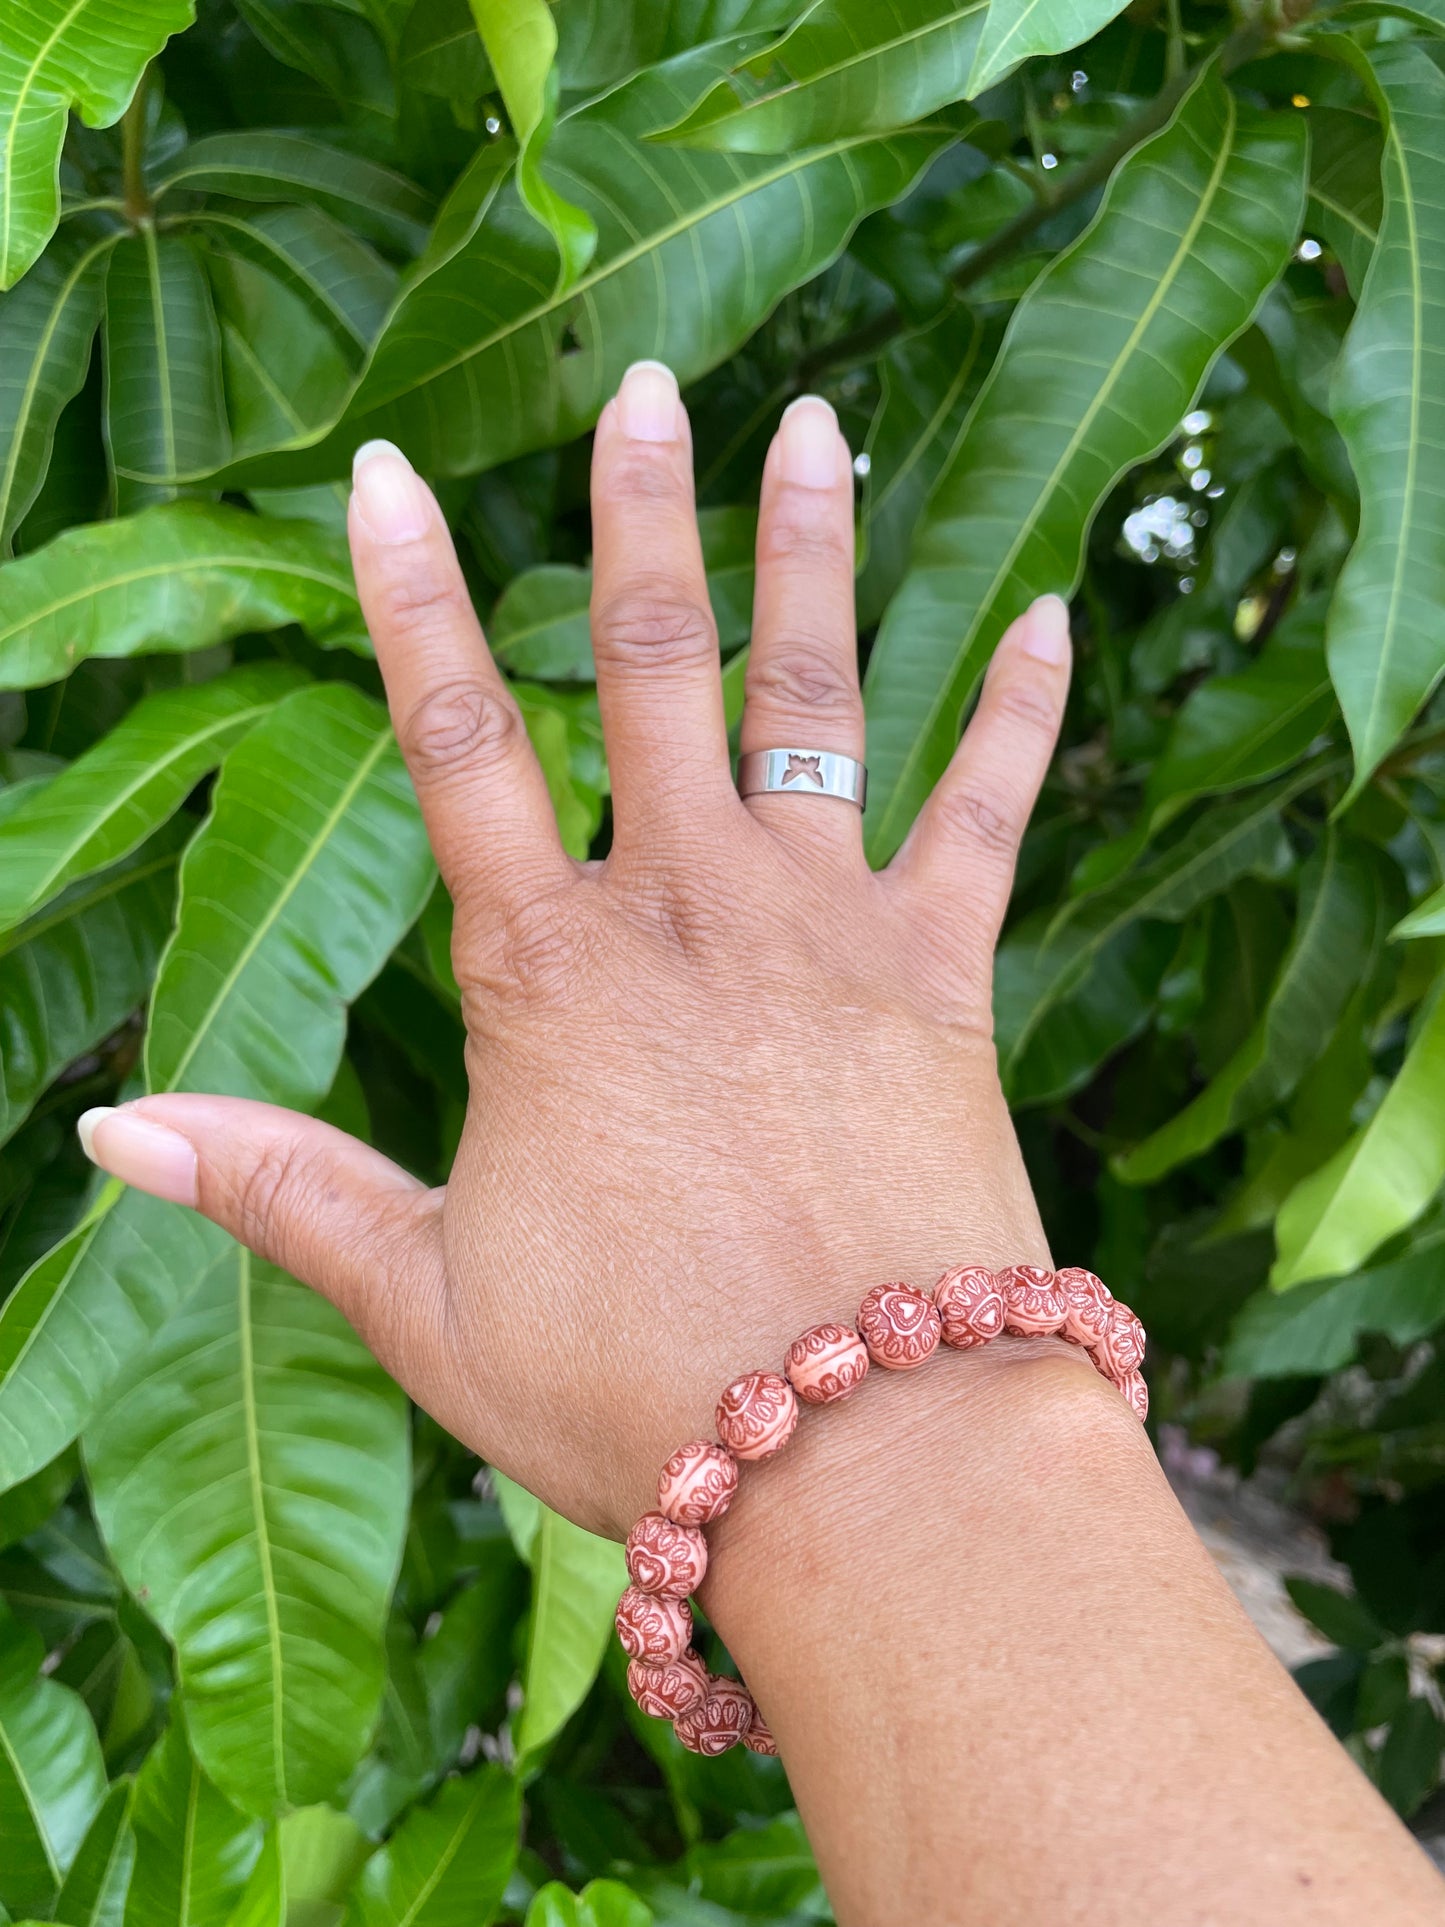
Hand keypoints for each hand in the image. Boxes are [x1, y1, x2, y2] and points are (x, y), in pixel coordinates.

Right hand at [80, 361, 1074, 1538]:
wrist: (862, 1456)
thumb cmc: (637, 1390)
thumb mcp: (422, 1296)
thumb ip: (276, 1189)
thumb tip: (105, 1132)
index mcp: (545, 975)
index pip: (453, 741)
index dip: (411, 598)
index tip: (386, 473)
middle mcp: (685, 912)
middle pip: (650, 666)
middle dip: (640, 512)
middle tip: (646, 381)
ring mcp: (824, 929)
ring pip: (814, 695)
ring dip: (811, 551)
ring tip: (814, 419)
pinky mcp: (944, 976)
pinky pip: (987, 810)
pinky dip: (1020, 710)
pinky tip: (1048, 613)